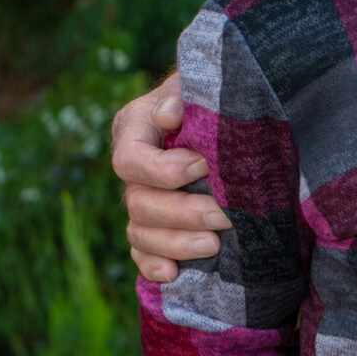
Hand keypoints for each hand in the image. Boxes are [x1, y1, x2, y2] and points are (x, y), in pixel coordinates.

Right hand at [111, 72, 231, 282]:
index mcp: (135, 126)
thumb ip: (184, 93)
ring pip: (140, 231)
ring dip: (175, 242)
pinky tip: (174, 273)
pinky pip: (142, 252)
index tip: (202, 166)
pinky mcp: (153, 222)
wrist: (226, 104)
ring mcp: (140, 197)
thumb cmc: (213, 89)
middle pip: (138, 202)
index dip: (162, 170)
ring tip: (214, 245)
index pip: (130, 159)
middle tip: (223, 215)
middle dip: (181, 212)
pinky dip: (154, 264)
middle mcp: (134, 166)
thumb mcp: (200, 82)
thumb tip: (168, 114)